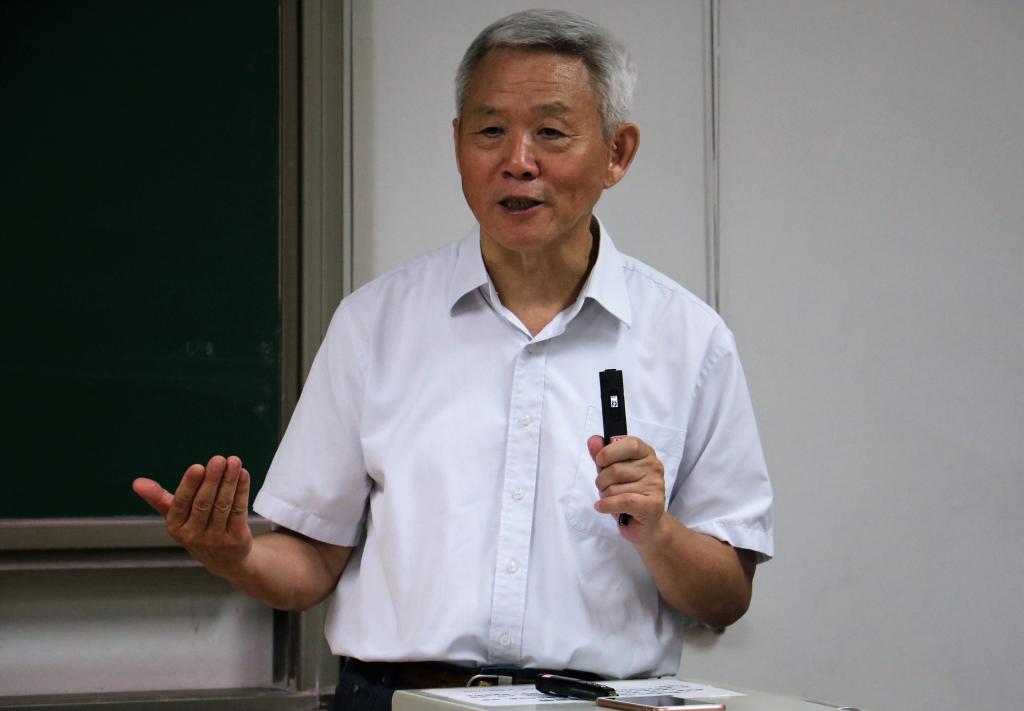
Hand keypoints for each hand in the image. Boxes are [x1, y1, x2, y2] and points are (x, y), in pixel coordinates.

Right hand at [133, 455, 253, 576]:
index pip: (181, 504)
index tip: (198, 467)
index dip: (190, 485)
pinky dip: (242, 491)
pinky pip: (239, 511)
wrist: (225, 560)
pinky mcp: (237, 539)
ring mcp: (217, 539)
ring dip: (229, 481)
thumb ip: (159, 498)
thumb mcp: (176, 516)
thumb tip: (137, 482)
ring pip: (223, 505)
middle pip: (204, 503)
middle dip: (212, 480)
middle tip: (218, 459)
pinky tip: (243, 474)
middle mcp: (194, 535)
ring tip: (233, 462)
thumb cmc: (197, 529)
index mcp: (176, 527)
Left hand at [587, 435, 665, 542]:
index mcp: (646, 453)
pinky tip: (602, 507)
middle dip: (602, 481)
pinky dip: (607, 505)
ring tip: (613, 500)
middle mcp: (654, 467)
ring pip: (615, 488)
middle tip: (606, 488)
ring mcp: (655, 486)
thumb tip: (593, 440)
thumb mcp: (612, 472)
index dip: (609, 452)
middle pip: (616, 469)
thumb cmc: (628, 494)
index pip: (629, 443)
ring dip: (606, 496)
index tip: (601, 461)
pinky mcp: (652, 505)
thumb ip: (603, 455)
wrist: (646, 524)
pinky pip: (622, 500)